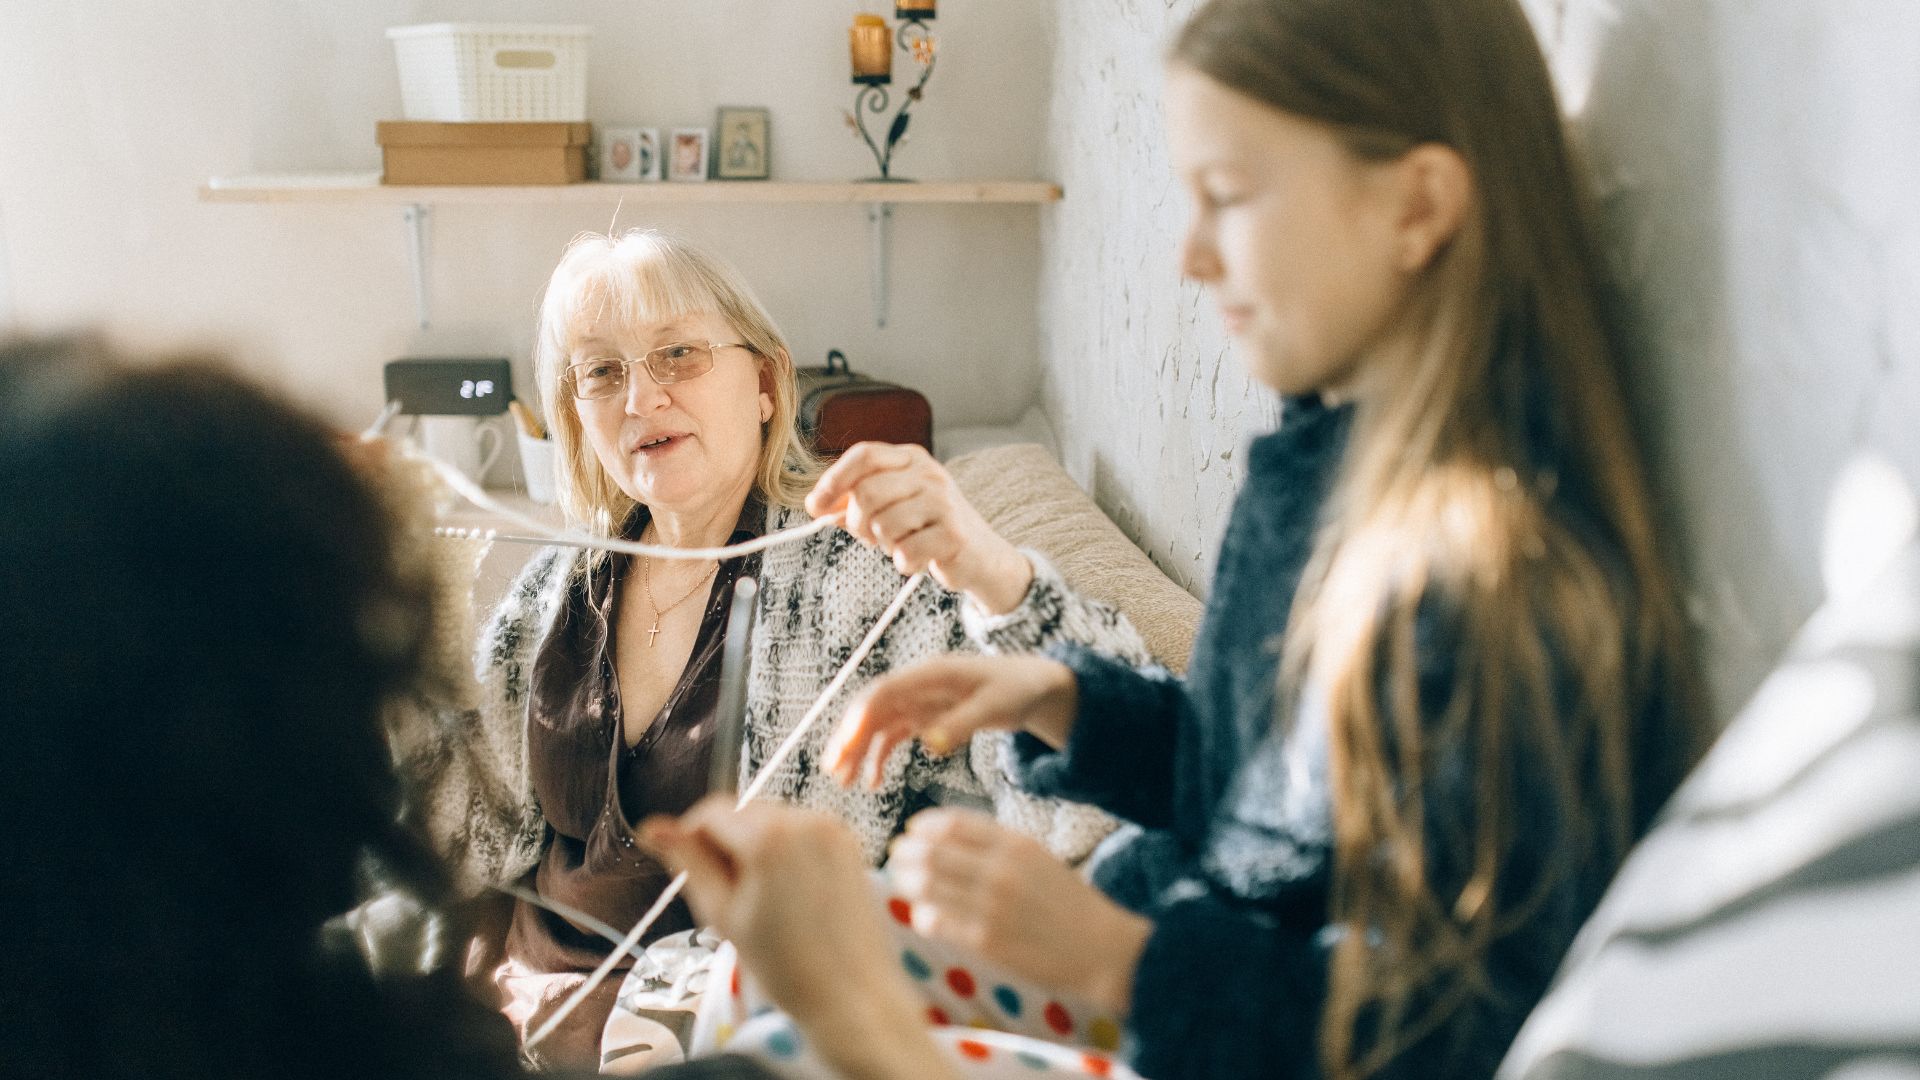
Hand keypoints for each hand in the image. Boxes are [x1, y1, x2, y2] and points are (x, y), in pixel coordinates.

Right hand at [638, 799, 958, 1079]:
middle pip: (744, 812)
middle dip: (727, 843)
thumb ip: (688, 862)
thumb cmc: (784, 965)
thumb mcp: (722, 913)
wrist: (852, 994)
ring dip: (757, 846)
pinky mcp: (849, 842)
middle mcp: (805, 820)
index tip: (689, 869)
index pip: (712, 811)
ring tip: (763, 900)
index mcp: (769, 837)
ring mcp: (832, 829)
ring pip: (773, 820)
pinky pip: (802, 832)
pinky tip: (790, 894)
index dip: (691, 836)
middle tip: (729, 896)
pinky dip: (787, 851)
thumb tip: (651, 827)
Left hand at [805, 441, 1033, 613]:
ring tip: (901, 544)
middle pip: (867, 492)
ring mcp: (944, 503)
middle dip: (858, 522)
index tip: (816, 506)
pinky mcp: (953, 536)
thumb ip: (856, 501)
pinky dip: (903, 563)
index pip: (864, 455)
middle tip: (869, 536)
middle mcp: (930, 474)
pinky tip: (918, 559)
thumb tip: (817, 506)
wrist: (981, 554)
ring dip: (884, 544)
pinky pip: (904, 553)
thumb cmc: (928, 527)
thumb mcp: (893, 505)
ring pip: (883, 525)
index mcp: (912, 459)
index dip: (834, 479)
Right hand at [826, 654, 1078, 788]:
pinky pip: (893, 737)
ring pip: (877, 725)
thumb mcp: (995, 706)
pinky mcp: (925, 717)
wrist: (1034, 686)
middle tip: (833, 771)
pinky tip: (873, 783)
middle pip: (872, 709)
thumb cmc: (1017, 688)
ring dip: (857, 751)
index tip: (844, 746)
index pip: (884, 691)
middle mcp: (918, 685)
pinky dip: (879, 758)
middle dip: (849, 738)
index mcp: (932, 674)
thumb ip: (962, 724)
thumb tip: (929, 744)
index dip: (860, 717)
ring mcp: (919, 702)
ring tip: (844, 782)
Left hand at [887, 809, 1150, 1016]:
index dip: (924, 825)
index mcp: (1016, 844)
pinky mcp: (987, 942)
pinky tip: (923, 915)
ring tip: (902, 881)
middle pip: (933, 851)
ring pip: (928, 885)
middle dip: (906, 852)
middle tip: (896, 855)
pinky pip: (938, 922)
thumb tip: (945, 836)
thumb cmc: (1068, 902)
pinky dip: (924, 916)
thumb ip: (997, 845)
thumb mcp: (1039, 858)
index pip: (953, 823)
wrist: (1101, 949)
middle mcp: (1001, 870)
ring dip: (907, 881)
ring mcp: (992, 907)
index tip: (913, 831)